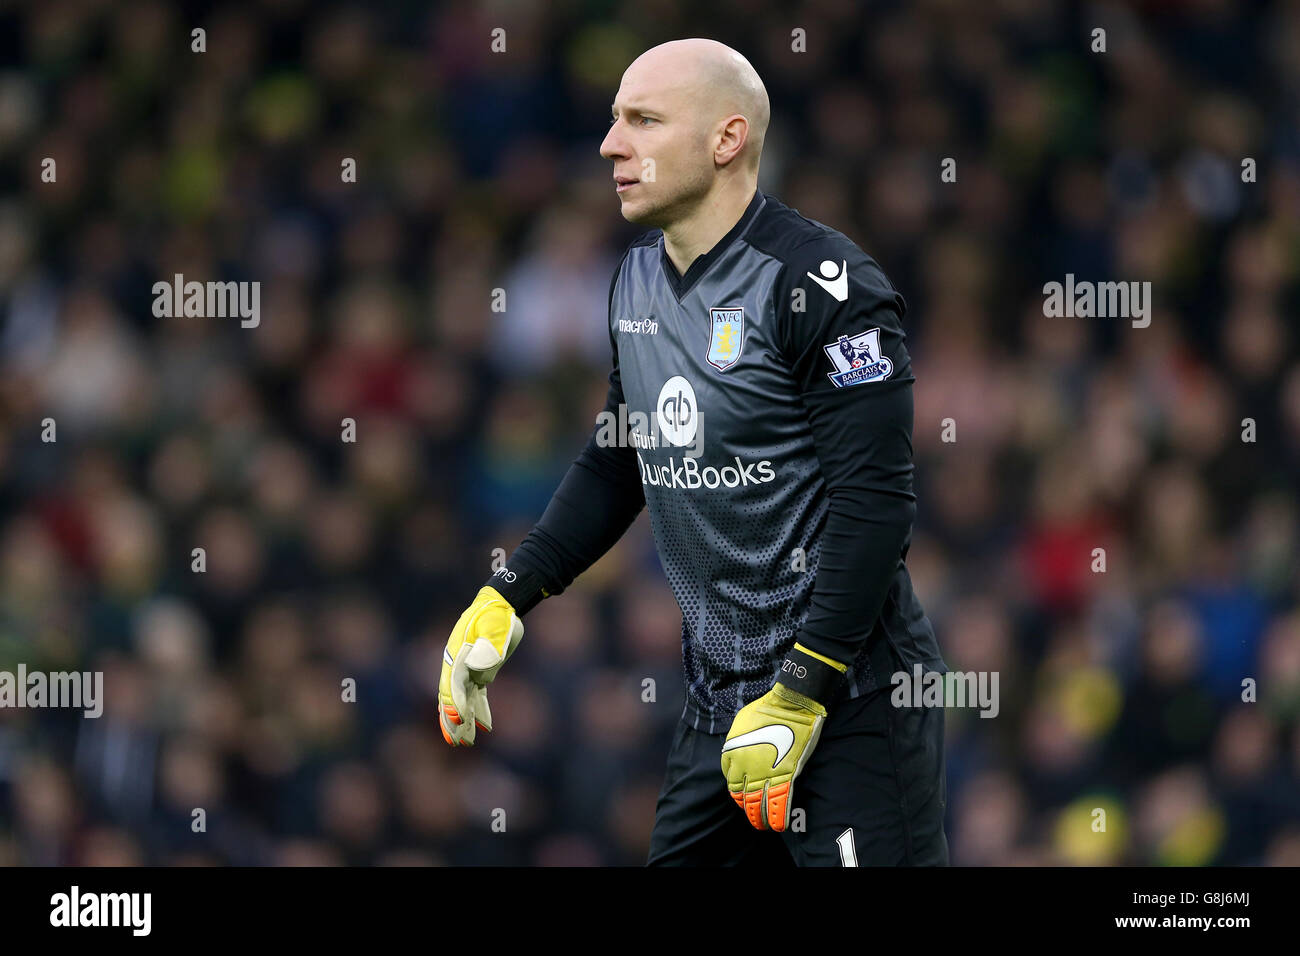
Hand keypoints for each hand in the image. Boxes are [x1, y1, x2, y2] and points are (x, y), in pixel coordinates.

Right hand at [438, 586, 523, 746]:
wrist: (497, 604)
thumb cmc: (495, 615)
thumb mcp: (494, 627)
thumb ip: (487, 647)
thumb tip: (477, 670)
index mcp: (458, 655)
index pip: (452, 684)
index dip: (454, 703)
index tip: (458, 720)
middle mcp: (457, 665)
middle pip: (451, 697)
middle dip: (452, 721)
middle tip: (456, 742)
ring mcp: (466, 669)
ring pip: (461, 700)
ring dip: (462, 721)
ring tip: (466, 743)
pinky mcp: (478, 672)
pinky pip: (475, 695)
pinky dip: (477, 711)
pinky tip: (484, 727)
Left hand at [720, 642, 845, 829]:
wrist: (792, 704)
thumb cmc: (767, 709)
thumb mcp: (741, 723)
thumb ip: (738, 742)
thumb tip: (738, 753)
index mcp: (731, 753)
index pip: (731, 781)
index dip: (739, 791)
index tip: (746, 794)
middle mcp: (744, 767)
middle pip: (742, 797)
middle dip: (748, 809)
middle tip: (755, 817)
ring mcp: (765, 773)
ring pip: (758, 804)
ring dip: (760, 818)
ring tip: (764, 825)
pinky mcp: (785, 776)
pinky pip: (778, 803)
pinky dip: (777, 817)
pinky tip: (779, 826)